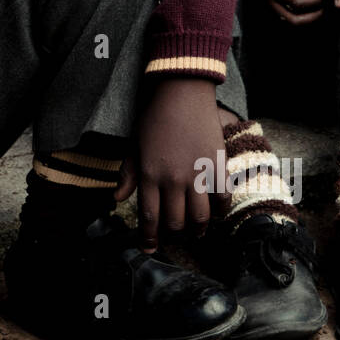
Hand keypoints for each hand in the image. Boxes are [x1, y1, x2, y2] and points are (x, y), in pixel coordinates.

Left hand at [115, 78, 228, 250]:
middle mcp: (173, 179)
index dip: (149, 238)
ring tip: (195, 231)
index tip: (150, 248)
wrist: (181, 91)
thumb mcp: (134, 146)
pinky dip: (220, 209)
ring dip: (197, 229)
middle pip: (175, 222)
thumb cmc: (154, 117)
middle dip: (173, 235)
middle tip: (173, 236)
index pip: (149, 217)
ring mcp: (197, 173)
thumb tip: (118, 198)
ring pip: (200, 217)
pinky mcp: (217, 164)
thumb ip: (128, 174)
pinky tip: (215, 210)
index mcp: (149, 175)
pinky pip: (222, 197)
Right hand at [245, 0, 322, 23]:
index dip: (315, 1)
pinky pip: (284, 19)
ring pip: (290, 23)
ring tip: (317, 9)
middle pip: (295, 20)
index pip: (299, 2)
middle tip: (324, 7)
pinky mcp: (267, 9)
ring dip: (306, 19)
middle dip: (313, 16)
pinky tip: (305, 9)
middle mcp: (270, 2)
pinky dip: (298, 17)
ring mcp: (267, 8)